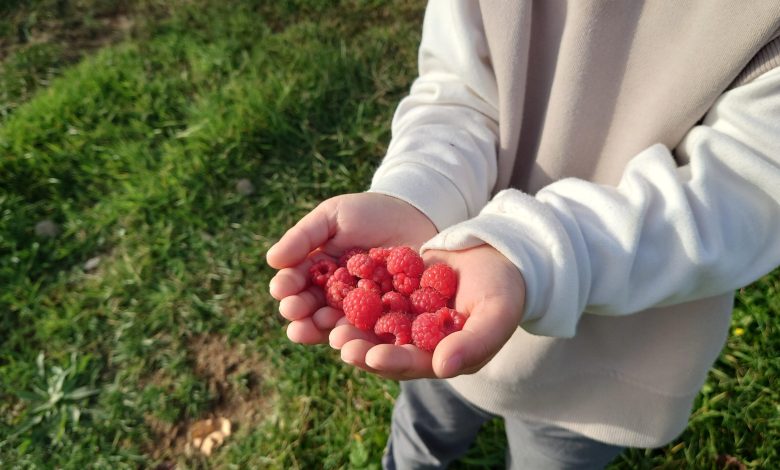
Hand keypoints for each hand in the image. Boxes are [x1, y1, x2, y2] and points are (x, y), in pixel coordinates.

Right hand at [266, 193, 436, 343]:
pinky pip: (372, 328)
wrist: (416, 214)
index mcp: (317, 272)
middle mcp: (335, 295)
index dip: (287, 287)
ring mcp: (362, 309)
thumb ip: (303, 237)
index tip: (281, 289)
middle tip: (294, 312)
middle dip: (301, 313)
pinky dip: (361, 333)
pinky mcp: (388, 317)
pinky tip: (351, 333)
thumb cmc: (369, 212)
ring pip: (337, 324)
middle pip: (312, 309)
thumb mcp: (333, 216)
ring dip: (324, 328)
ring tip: (318, 325)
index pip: (296, 283)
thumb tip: (271, 260)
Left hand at [330, 244, 524, 379]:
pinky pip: (373, 296)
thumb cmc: (505, 289)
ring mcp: (407, 317)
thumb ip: (473, 344)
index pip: (415, 364)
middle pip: (386, 349)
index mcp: (444, 356)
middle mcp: (420, 342)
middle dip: (362, 348)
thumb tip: (443, 368)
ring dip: (352, 326)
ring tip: (329, 324)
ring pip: (373, 326)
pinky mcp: (398, 293)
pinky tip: (335, 290)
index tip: (371, 358)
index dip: (393, 361)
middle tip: (338, 342)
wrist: (499, 254)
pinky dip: (356, 295)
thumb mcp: (495, 316)